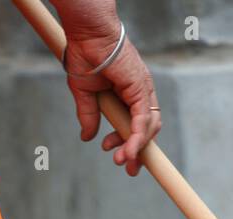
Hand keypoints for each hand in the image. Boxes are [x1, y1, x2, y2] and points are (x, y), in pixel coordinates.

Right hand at [52, 0, 160, 175]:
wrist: (87, 35)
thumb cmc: (86, 55)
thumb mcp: (84, 93)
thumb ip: (88, 116)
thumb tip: (87, 136)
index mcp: (128, 93)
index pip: (137, 124)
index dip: (132, 144)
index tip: (122, 160)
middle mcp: (139, 92)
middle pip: (148, 129)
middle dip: (139, 151)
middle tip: (129, 169)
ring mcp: (142, 90)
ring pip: (148, 127)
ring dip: (136, 148)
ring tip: (123, 162)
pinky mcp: (140, 88)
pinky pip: (143, 119)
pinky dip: (137, 137)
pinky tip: (129, 150)